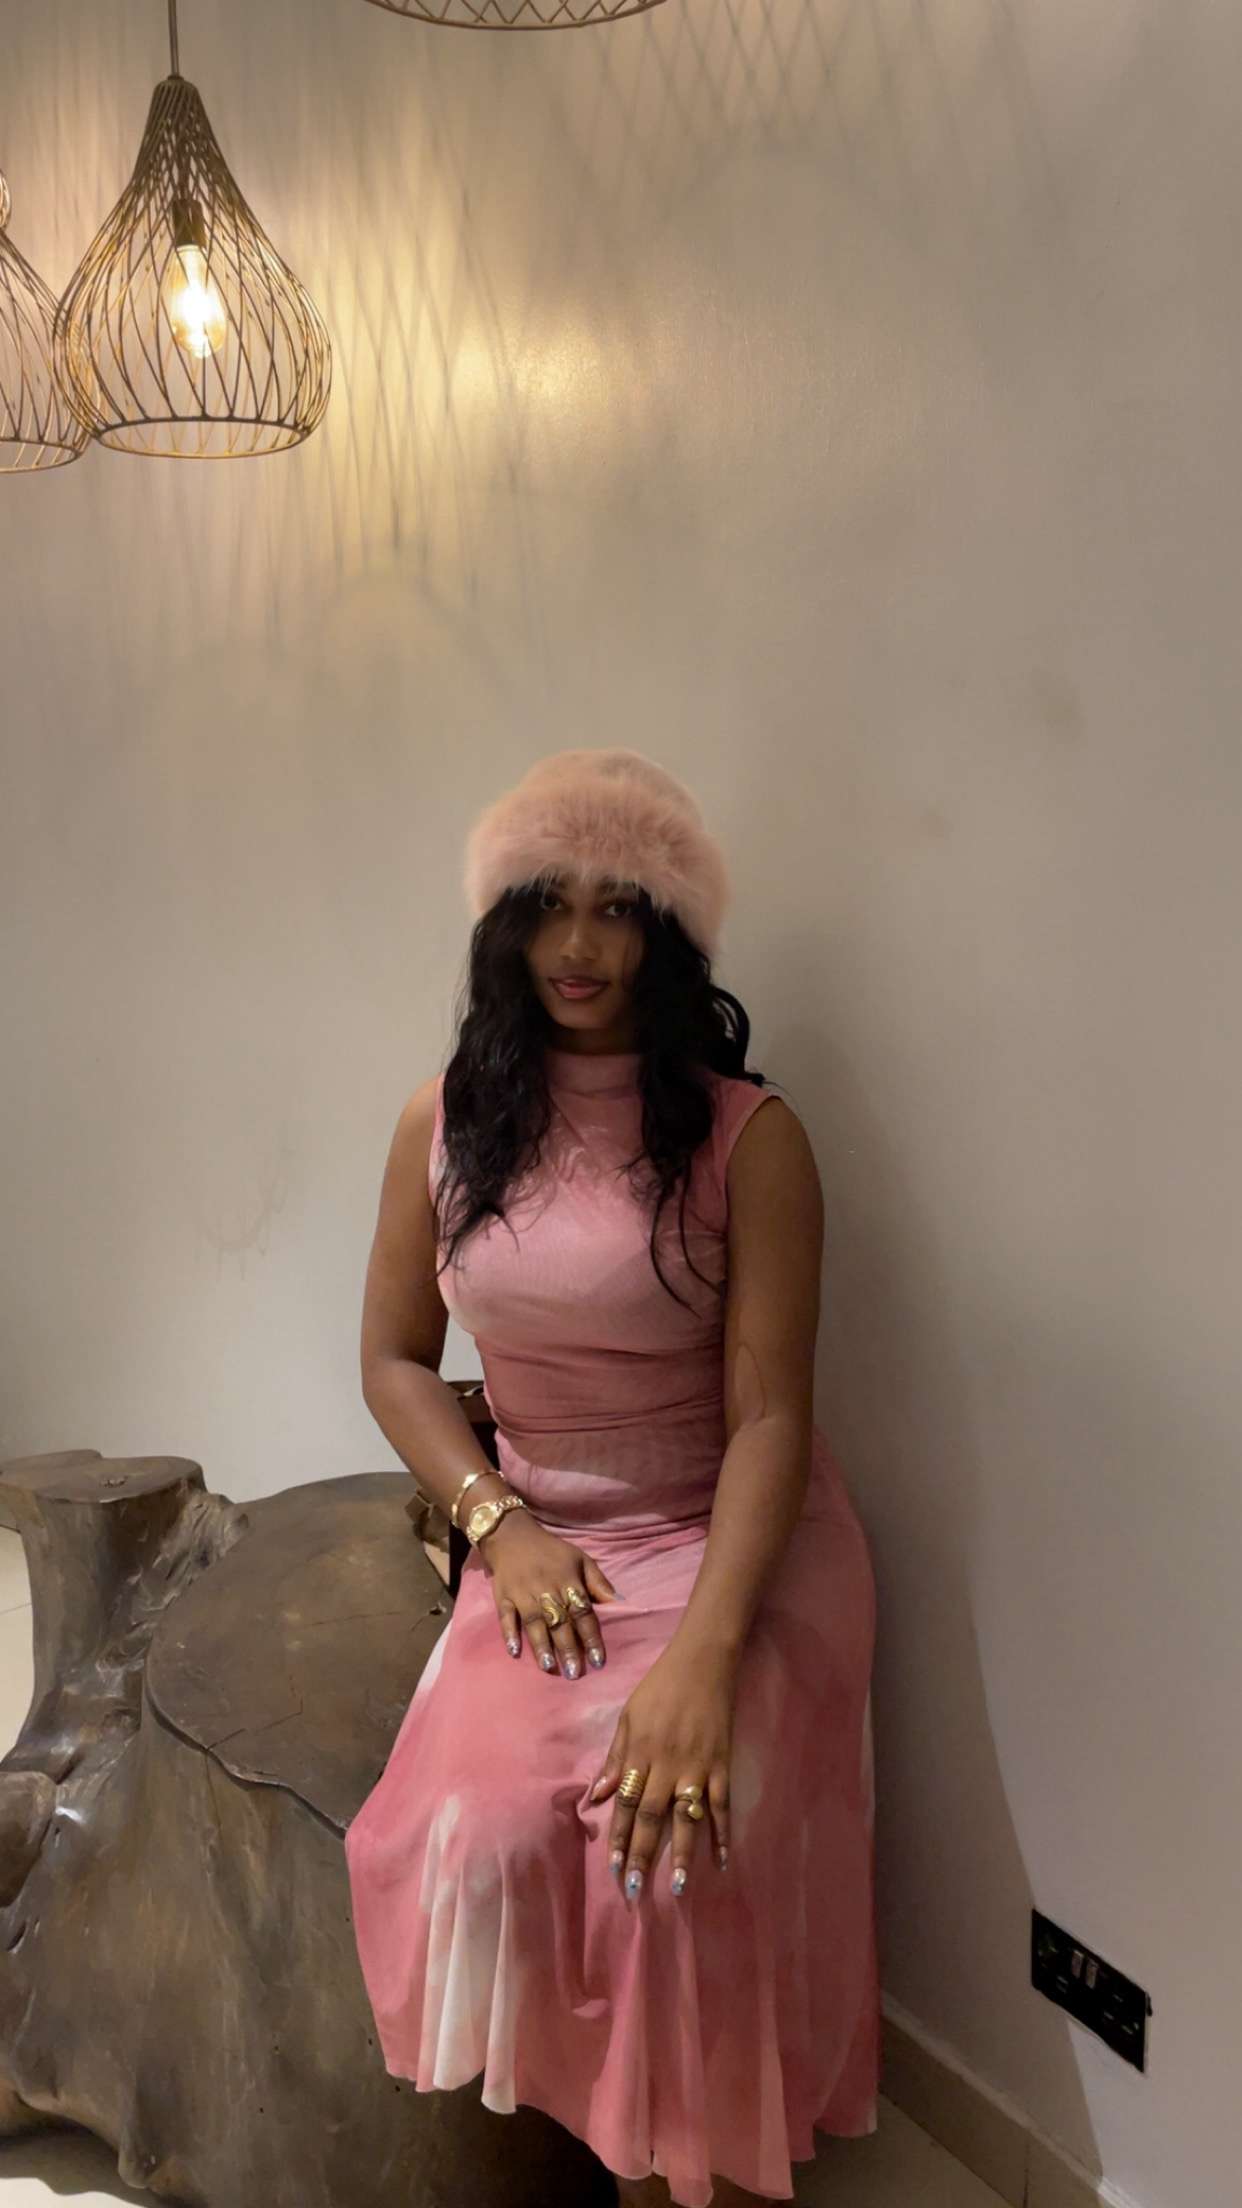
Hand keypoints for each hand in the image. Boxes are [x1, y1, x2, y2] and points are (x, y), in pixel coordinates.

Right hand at [480, 1510, 619, 1677]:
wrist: (512, 1535)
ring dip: (541, 1645)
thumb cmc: (552, 1552)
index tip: (598, 1661)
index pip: (582, 1612)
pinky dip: (509, 1633)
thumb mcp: (580, 1559)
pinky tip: (515, 1652)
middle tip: (574, 1673)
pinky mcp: (503, 1596)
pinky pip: (505, 1616)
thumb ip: (598, 1582)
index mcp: (568, 1580)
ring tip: (549, 1667)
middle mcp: (546, 1589)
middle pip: (559, 1621)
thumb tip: (619, 1603)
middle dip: (568, 1648)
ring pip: (534, 1622)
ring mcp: (522, 1593)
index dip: (591, 1636)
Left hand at [588, 1639, 735, 1898]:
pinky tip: (722, 1860)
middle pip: (652, 1817)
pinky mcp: (721, 1764)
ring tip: (679, 1888)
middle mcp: (666, 1765)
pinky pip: (722, 1805)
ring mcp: (696, 1766)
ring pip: (687, 1818)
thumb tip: (598, 1795)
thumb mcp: (629, 1716)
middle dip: (643, 1855)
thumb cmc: (660, 1687)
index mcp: (640, 1753)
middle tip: (636, 1890)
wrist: (702, 1662)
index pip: (626, 1803)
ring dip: (682, 1854)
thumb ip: (616, 1757)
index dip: (620, 1837)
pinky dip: (723, 1833)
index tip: (613, 1868)